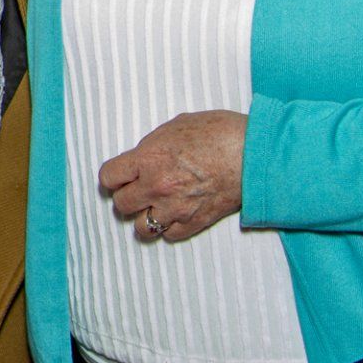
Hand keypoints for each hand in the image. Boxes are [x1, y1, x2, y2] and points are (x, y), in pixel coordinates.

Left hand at [99, 110, 247, 242]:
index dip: (112, 177)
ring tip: (154, 207)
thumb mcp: (176, 127)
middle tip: (137, 190)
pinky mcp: (195, 223)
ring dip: (145, 217)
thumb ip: (153, 146)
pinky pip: (169, 235)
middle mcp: (156, 186)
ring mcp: (175, 208)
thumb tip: (143, 158)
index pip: (108, 177)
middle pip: (121, 205)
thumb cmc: (219, 133)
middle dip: (127, 196)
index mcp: (148, 159)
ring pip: (141, 227)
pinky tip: (175, 214)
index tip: (119, 177)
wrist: (254, 154)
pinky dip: (169, 227)